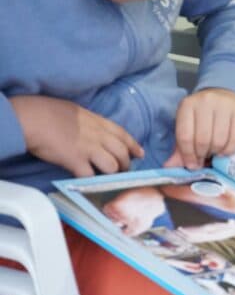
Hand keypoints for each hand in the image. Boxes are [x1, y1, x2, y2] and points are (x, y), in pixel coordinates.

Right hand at [10, 95, 143, 176]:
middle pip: (122, 153)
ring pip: (112, 166)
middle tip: (124, 171)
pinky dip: (90, 182)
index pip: (123, 135)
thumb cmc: (49, 111)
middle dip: (126, 164)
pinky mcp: (76, 161)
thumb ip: (90, 122)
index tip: (140, 154)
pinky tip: (88, 183)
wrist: (33, 118)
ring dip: (111, 175)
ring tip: (107, 179)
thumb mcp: (78, 111)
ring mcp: (89, 149)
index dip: (133, 146)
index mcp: (99, 122)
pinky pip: (90, 176)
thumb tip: (93, 128)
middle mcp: (99, 135)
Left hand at [164, 88, 234, 168]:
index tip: (192, 164)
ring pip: (219, 141)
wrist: (224, 95)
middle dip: (202, 155)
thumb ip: (179, 147)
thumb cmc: (203, 115)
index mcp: (187, 105)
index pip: (185, 137)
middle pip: (203, 140)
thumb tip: (169, 166)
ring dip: (216, 153)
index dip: (188, 155)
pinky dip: (230, 150)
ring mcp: (224, 105)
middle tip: (204, 158)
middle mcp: (205, 102)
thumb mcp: (188, 125)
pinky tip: (225, 150)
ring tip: (214, 153)